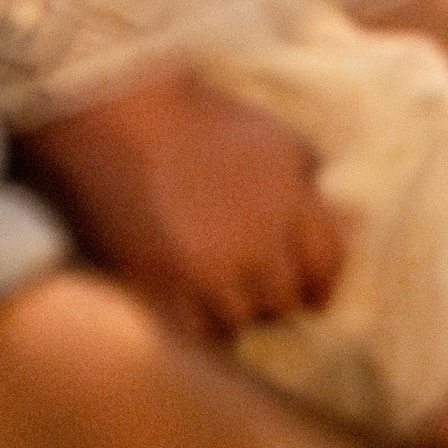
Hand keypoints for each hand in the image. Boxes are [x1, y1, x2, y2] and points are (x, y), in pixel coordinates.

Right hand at [15, 64, 341, 347]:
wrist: (121, 115)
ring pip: (237, 321)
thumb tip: (320, 225)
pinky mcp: (160, 289)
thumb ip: (306, 188)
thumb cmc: (200, 117)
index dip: (319, 280)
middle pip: (283, 300)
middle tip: (250, 279)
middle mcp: (258, 247)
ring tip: (213, 289)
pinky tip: (185, 301)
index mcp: (292, 206)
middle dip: (271, 290)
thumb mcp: (277, 139)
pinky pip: (191, 332)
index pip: (327, 268)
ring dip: (229, 308)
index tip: (308, 288)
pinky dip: (193, 322)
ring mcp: (208, 273)